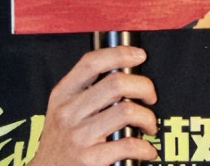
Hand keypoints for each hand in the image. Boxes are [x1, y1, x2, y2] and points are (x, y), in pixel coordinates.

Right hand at [29, 46, 157, 165]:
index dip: (119, 54)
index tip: (139, 55)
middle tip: (150, 96)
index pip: (91, 62)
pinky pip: (128, 145)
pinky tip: (146, 149)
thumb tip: (122, 73)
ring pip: (126, 111)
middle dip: (144, 86)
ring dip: (147, 117)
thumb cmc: (59, 143)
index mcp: (62, 94)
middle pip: (115, 83)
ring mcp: (78, 136)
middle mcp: (68, 112)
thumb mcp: (61, 111)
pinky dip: (144, 147)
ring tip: (149, 124)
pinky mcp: (89, 159)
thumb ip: (84, 92)